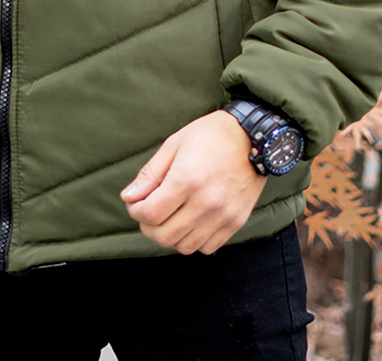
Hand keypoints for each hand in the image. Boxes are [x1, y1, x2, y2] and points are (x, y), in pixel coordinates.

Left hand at [120, 110, 265, 254]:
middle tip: (148, 213)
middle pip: (165, 235)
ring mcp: (223, 215)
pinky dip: (193, 240)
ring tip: (169, 218)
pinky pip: (207, 247)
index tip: (135, 204)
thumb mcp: (174, 144)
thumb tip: (128, 197)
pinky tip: (190, 222)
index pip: (151, 214)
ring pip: (185, 246)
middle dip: (148, 227)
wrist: (253, 136)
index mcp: (187, 179)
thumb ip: (150, 173)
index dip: (136, 212)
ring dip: (170, 236)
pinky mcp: (236, 222)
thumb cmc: (210, 135)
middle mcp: (206, 202)